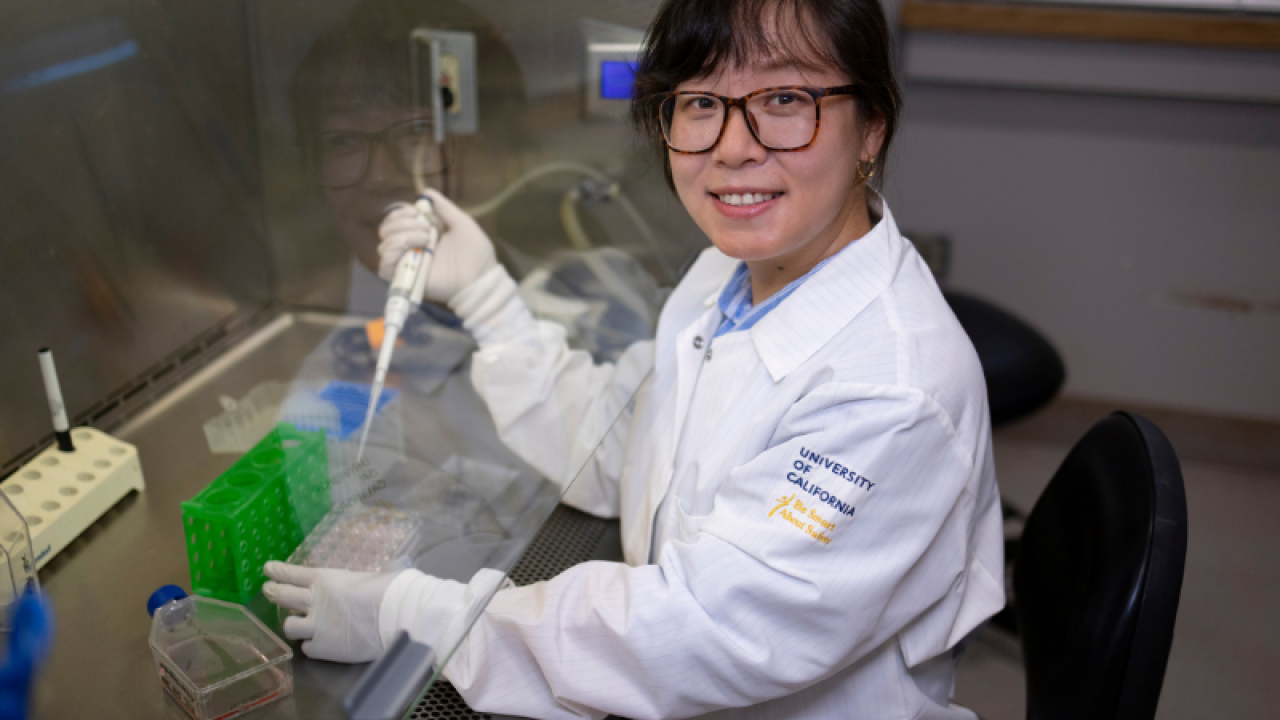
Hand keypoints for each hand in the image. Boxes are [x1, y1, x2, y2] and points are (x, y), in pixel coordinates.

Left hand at [262, 562, 400, 662]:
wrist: (395, 616)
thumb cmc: (388, 590)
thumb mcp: (365, 577)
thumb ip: (349, 584)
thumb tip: (354, 587)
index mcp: (324, 579)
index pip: (292, 573)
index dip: (277, 571)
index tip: (267, 569)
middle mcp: (313, 601)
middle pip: (281, 595)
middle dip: (272, 592)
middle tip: (268, 590)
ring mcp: (315, 626)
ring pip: (288, 626)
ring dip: (293, 624)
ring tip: (297, 625)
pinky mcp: (322, 648)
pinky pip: (307, 648)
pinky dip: (312, 645)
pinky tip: (320, 644)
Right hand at [378, 188, 496, 304]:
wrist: (480, 276)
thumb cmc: (475, 252)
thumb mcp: (461, 222)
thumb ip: (444, 207)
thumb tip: (426, 191)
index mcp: (421, 235)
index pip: (395, 220)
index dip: (401, 212)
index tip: (417, 211)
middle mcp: (411, 248)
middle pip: (386, 230)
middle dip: (402, 221)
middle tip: (426, 227)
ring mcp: (407, 263)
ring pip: (384, 244)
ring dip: (403, 234)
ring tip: (427, 238)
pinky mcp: (405, 278)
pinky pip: (384, 264)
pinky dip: (395, 250)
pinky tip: (418, 246)